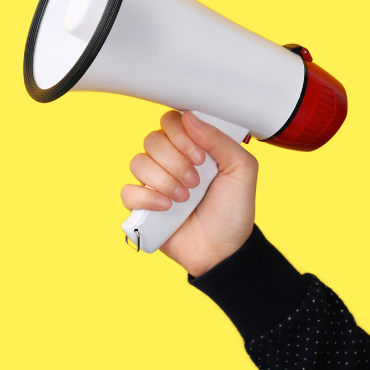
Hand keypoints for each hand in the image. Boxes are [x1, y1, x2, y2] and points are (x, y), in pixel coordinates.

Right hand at [120, 111, 257, 276]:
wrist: (225, 250)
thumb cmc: (233, 211)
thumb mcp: (242, 169)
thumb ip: (220, 139)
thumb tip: (190, 118)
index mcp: (191, 147)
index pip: (170, 121)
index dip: (181, 135)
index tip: (200, 156)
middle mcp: (169, 161)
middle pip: (152, 140)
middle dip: (175, 162)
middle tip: (195, 181)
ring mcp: (153, 183)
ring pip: (138, 162)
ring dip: (163, 181)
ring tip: (184, 198)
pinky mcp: (141, 206)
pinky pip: (127, 191)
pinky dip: (147, 198)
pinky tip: (167, 208)